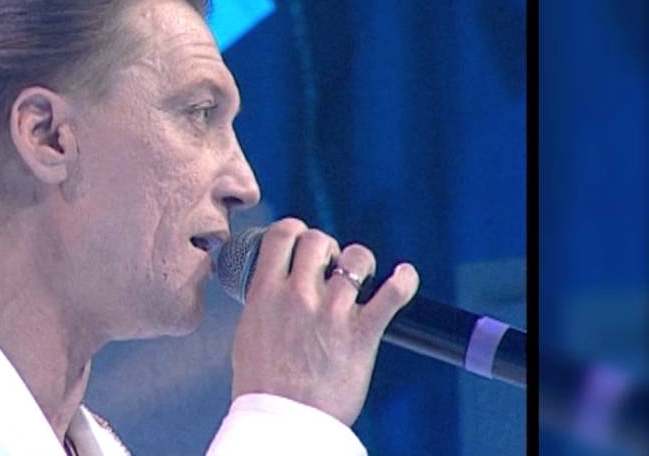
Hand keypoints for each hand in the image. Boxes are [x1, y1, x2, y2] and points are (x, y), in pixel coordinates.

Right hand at [230, 218, 418, 425]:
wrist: (284, 421)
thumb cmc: (262, 385)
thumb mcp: (248, 332)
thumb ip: (262, 302)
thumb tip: (273, 287)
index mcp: (265, 292)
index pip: (283, 233)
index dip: (295, 231)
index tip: (301, 242)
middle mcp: (298, 295)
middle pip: (318, 239)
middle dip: (326, 247)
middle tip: (329, 266)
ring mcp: (332, 312)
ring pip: (356, 258)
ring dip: (360, 262)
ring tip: (361, 277)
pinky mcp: (362, 333)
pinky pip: (393, 293)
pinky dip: (404, 280)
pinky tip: (404, 276)